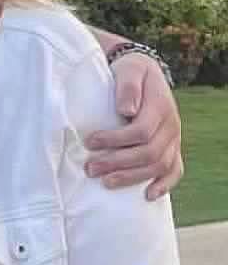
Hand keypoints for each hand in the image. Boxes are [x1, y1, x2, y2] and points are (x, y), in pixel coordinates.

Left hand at [85, 50, 183, 199]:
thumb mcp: (129, 69)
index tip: (89, 142)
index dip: (115, 140)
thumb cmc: (131, 70)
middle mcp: (171, 126)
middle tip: (90, 168)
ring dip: (132, 177)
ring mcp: (174, 139)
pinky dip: (164, 184)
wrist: (144, 71)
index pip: (141, 131)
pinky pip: (175, 170)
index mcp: (160, 107)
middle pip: (149, 153)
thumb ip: (128, 87)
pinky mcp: (172, 147)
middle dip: (118, 163)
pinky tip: (148, 195)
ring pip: (159, 165)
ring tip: (105, 182)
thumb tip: (127, 111)